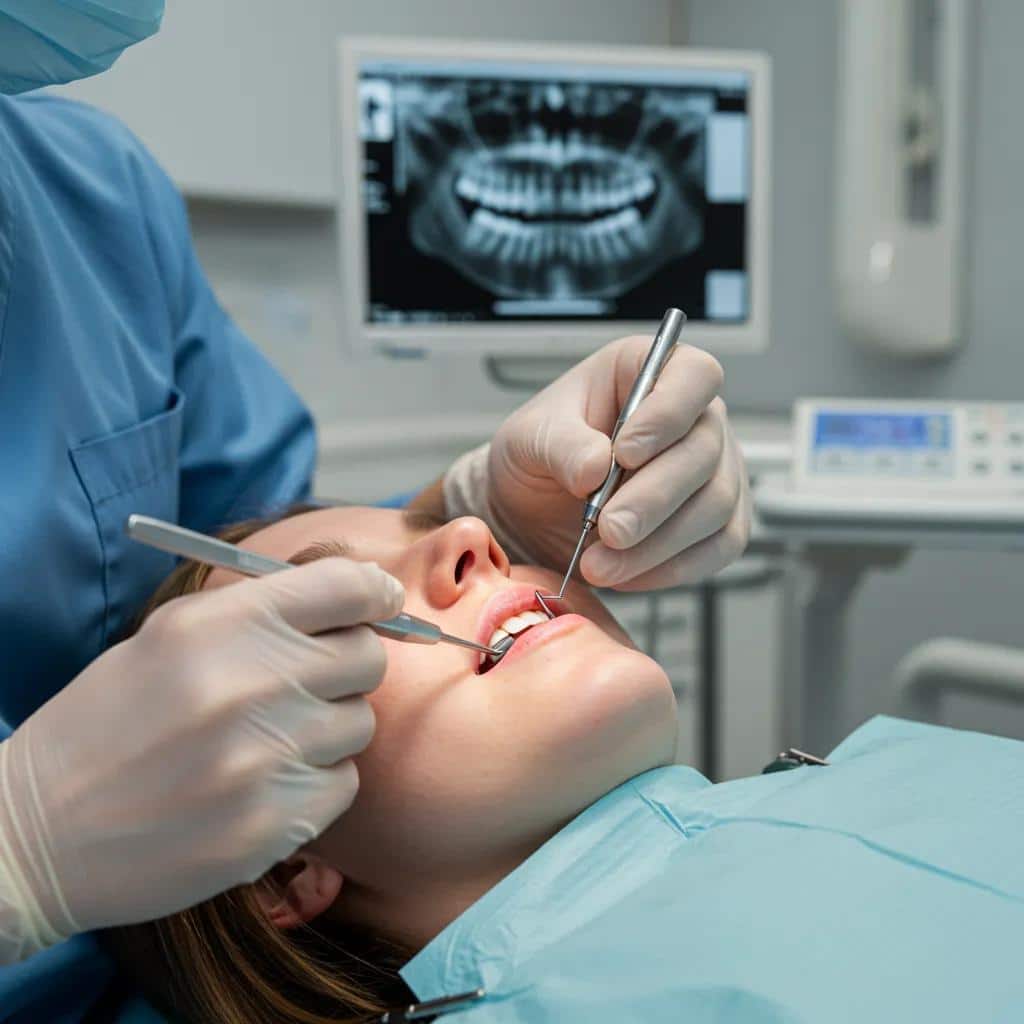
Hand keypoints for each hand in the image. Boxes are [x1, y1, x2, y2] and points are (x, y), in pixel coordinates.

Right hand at [0, 557, 402, 960]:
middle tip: (306, 683)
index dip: (373, 592)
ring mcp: (267, 758)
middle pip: (368, 657)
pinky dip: (314, 785)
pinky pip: (342, 785)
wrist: (41, 830)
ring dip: (327, 729)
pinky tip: (262, 787)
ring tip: (267, 742)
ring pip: (358, 725)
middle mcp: (253, 684)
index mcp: (223, 624)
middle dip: (347, 666)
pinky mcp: (274, 824)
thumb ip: (261, 611)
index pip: (347, 585)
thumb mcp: (171, 636)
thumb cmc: (111, 722)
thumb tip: (358, 593)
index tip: (379, 603)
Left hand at [486, 336, 750, 589]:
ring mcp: (715, 469)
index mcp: (650, 372)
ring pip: (715, 504)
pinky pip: (718, 546)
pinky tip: (626, 573)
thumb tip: (595, 467)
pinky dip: (671, 567)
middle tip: (609, 529)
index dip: (668, 413)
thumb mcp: (529, 438)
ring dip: (657, 542)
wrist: (535, 508)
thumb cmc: (540, 455)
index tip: (624, 453)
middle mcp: (695, 416)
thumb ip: (561, 445)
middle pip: (705, 450)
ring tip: (600, 563)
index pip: (694, 375)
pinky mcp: (718, 520)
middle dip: (654, 497)